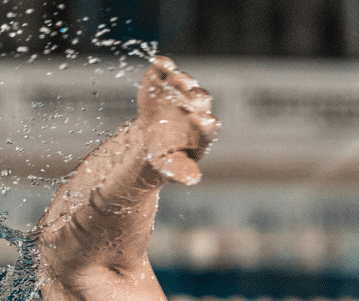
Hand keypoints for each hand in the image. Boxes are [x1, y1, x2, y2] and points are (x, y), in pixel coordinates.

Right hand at [136, 56, 219, 185]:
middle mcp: (197, 108)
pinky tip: (157, 63)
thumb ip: (182, 172)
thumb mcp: (172, 167)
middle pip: (201, 99)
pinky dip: (161, 66)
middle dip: (194, 97)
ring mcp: (181, 92)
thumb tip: (192, 180)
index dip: (205, 123)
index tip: (199, 120)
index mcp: (203, 131)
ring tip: (173, 77)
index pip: (209, 126)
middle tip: (186, 97)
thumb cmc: (166, 156)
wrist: (149, 139)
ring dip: (181, 79)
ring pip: (186, 82)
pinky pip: (165, 71)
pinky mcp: (164, 81)